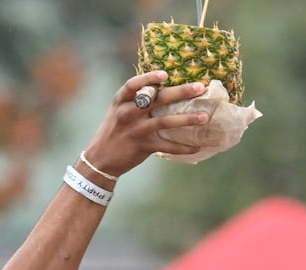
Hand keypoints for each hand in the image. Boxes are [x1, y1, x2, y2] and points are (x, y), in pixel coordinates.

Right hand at [81, 71, 212, 177]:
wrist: (101, 159)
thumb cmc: (114, 131)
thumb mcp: (118, 111)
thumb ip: (135, 100)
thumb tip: (162, 87)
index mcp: (120, 101)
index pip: (133, 84)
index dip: (149, 78)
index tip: (166, 74)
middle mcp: (127, 113)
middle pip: (156, 99)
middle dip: (180, 92)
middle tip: (200, 87)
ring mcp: (136, 130)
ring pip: (165, 121)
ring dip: (187, 119)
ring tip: (205, 117)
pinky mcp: (143, 146)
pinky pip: (168, 146)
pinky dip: (184, 147)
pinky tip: (198, 147)